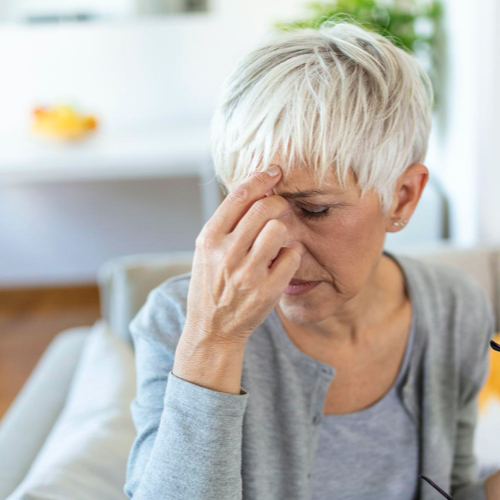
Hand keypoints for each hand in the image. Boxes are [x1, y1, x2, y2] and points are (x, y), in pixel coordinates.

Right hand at [184, 164, 301, 346]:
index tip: (275, 171)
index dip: (261, 178)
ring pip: (279, 229)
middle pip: (264, 208)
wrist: (212, 329)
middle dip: (279, 203)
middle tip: (281, 208)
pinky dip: (291, 255)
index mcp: (209, 239)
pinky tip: (282, 262)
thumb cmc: (213, 284)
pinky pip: (292, 255)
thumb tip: (256, 189)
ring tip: (278, 239)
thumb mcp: (207, 251)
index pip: (239, 196)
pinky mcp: (267, 290)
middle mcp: (226, 253)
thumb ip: (227, 224)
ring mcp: (248, 273)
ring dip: (285, 229)